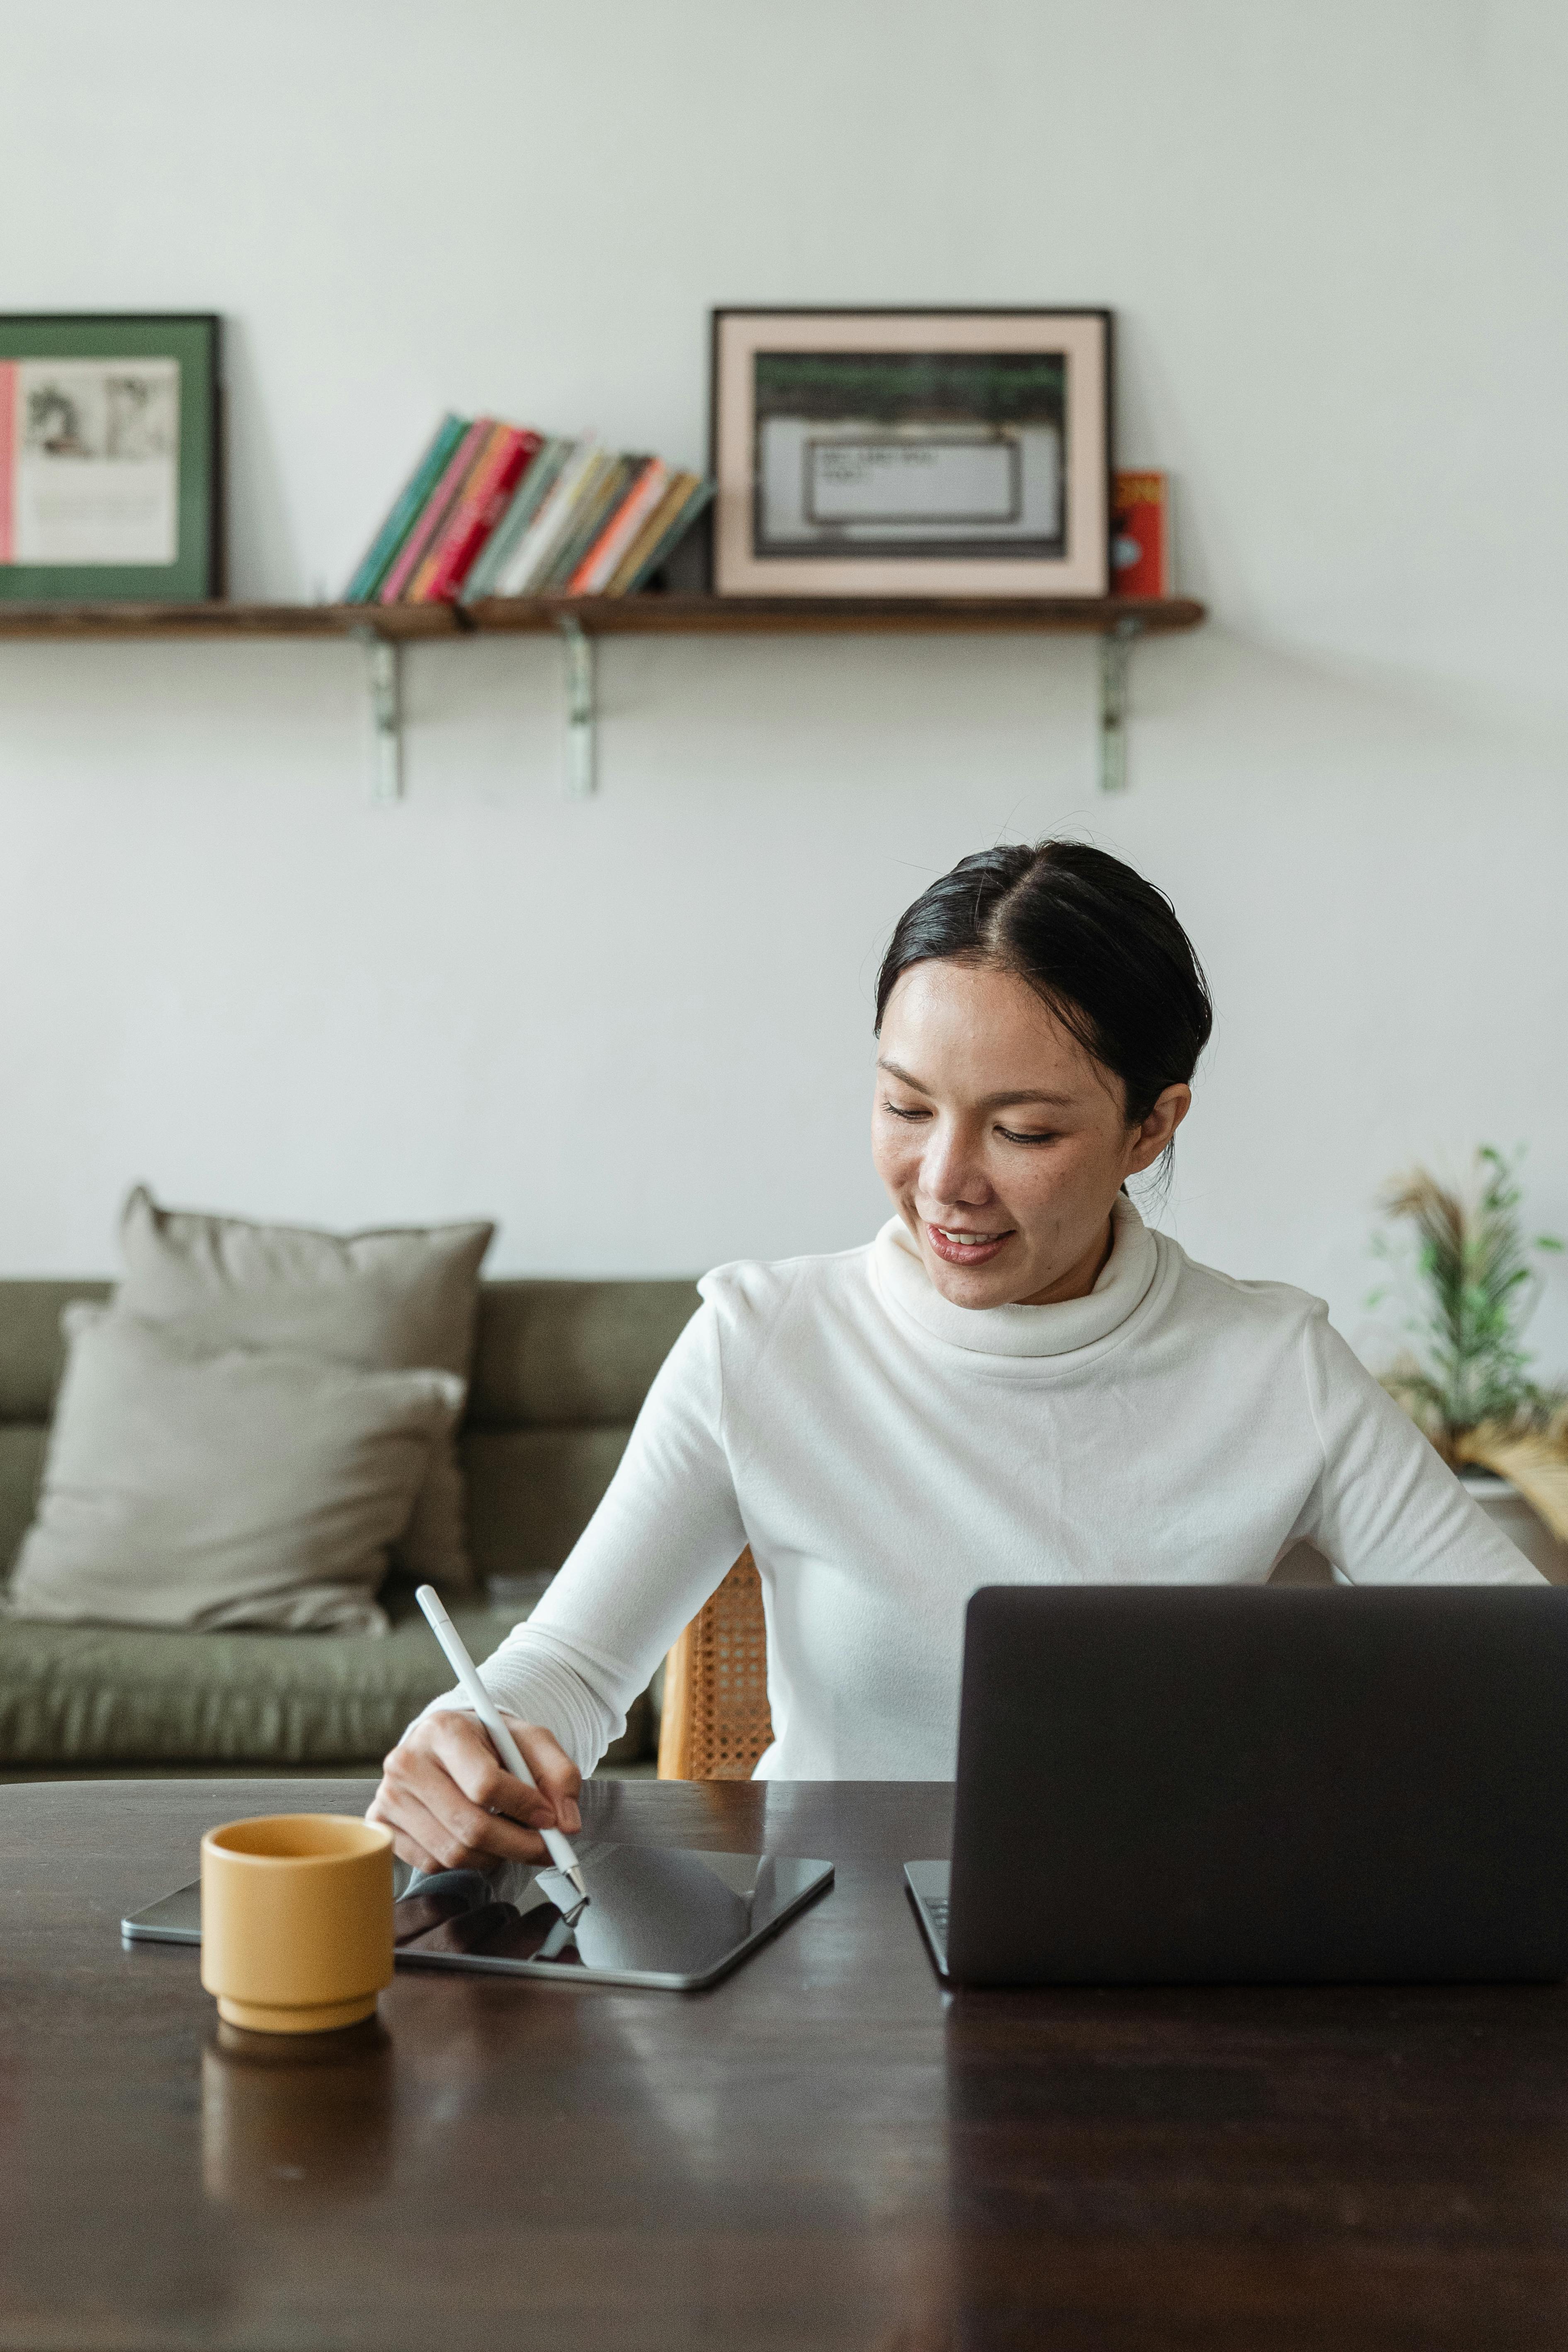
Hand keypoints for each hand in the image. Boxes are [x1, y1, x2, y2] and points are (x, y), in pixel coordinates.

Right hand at [366, 1709, 581, 1873]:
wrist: (450, 1744)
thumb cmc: (492, 1743)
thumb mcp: (532, 1743)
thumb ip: (559, 1775)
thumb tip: (566, 1824)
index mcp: (443, 1730)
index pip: (485, 1784)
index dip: (524, 1807)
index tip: (549, 1819)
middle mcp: (408, 1761)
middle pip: (470, 1825)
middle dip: (518, 1845)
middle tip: (545, 1849)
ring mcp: (390, 1795)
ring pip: (453, 1852)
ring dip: (494, 1857)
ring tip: (511, 1840)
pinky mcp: (383, 1824)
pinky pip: (432, 1863)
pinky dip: (465, 1861)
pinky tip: (477, 1840)